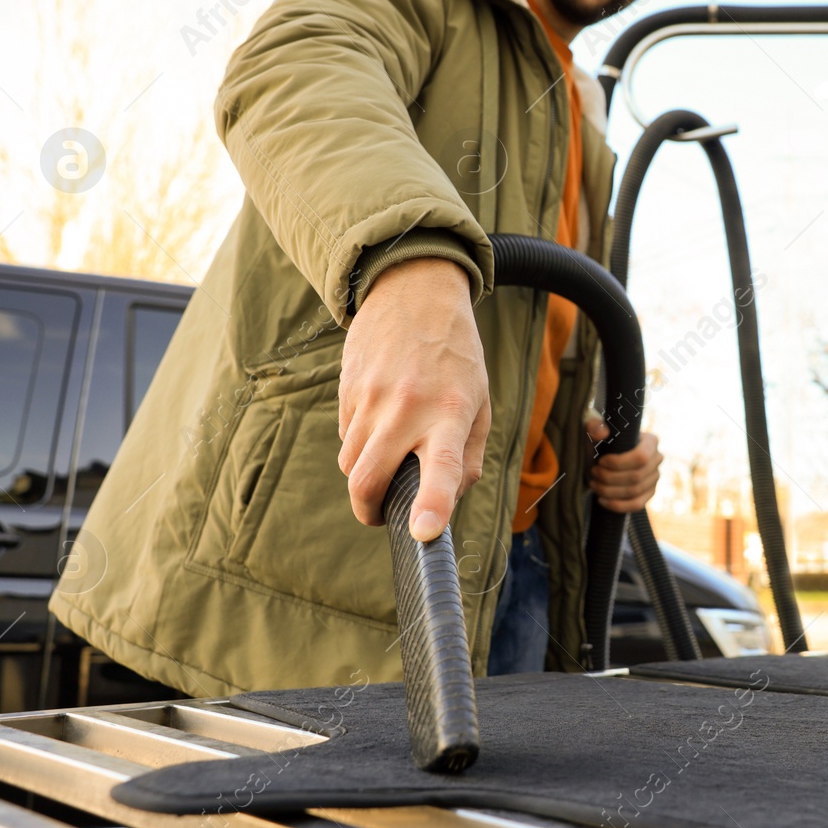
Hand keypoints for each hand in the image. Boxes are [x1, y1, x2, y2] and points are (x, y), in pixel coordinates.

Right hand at [338, 257, 491, 538]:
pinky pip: (346, 435)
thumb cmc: (457, 357)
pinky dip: (360, 441)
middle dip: (367, 510)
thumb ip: (469, 457)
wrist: (415, 293)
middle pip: (368, 479)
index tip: (422, 534)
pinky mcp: (348, 389)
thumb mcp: (481, 403)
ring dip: (364, 473)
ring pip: (350, 462)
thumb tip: (448, 500)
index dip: (432, 504)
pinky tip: (380, 415)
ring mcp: (372, 397)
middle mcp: (408, 407)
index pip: (442, 467)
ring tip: (389, 450)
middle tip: (379, 515)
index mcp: (451, 413)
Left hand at [586, 417, 662, 512]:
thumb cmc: (598, 442)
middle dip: (610, 478)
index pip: (641, 457)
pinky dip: (617, 505)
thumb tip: (602, 433)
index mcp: (650, 441)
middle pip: (637, 477)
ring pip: (635, 492)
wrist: (600, 458)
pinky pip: (636, 505)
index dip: (619, 463)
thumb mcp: (593, 431)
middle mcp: (657, 459)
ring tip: (594, 485)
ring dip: (610, 491)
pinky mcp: (648, 493)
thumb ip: (594, 427)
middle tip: (593, 473)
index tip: (600, 462)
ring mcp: (654, 478)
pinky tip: (602, 500)